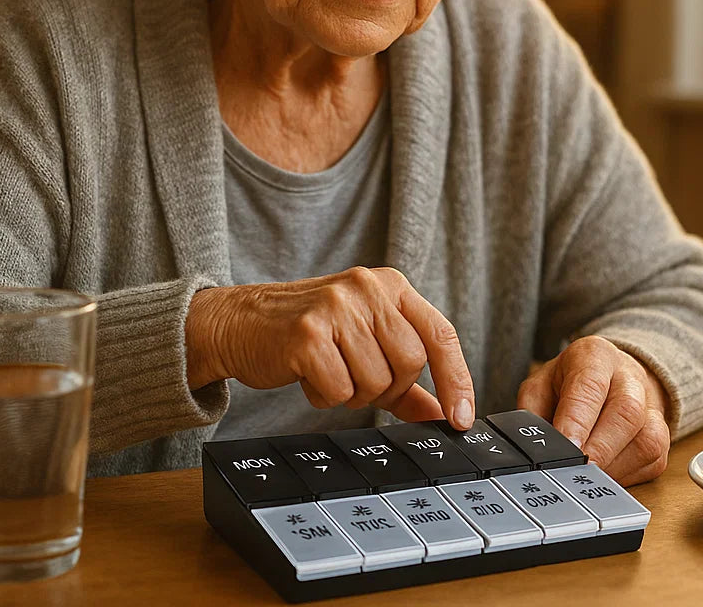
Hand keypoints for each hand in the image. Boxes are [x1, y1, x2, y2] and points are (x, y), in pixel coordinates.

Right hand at [185, 266, 474, 428]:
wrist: (242, 322)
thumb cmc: (310, 334)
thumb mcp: (365, 344)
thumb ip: (406, 381)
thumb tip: (442, 414)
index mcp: (390, 285)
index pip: (440, 334)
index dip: (456, 379)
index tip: (460, 417)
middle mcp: (367, 288)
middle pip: (410, 363)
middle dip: (386, 387)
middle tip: (356, 378)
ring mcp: (337, 308)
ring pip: (375, 381)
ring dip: (352, 393)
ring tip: (329, 371)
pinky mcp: (308, 334)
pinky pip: (338, 390)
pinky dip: (324, 396)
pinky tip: (308, 375)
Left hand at [517, 335, 670, 486]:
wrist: (612, 377)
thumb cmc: (569, 384)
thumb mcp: (541, 386)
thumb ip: (533, 414)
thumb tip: (534, 450)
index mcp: (595, 356)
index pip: (590, 386)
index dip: (578, 420)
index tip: (566, 446)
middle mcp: (629, 378)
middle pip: (626, 412)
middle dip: (600, 448)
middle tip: (575, 470)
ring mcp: (651, 407)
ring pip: (646, 441)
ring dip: (613, 467)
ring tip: (585, 477)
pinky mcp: (662, 438)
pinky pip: (652, 462)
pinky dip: (625, 476)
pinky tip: (604, 477)